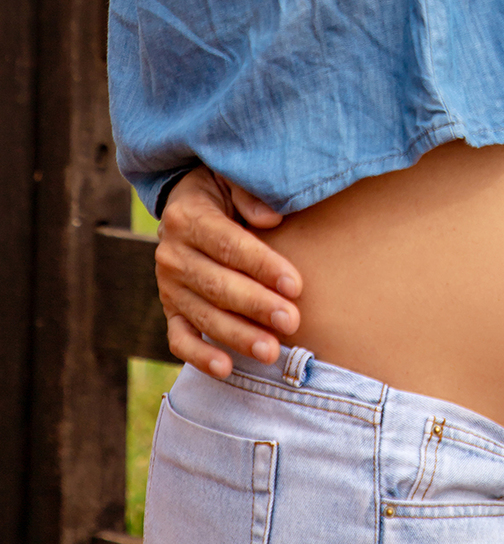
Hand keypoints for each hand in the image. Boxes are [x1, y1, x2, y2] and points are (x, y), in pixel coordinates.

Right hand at [155, 167, 301, 378]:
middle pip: (218, 286)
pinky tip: (226, 368)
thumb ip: (249, 193)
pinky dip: (200, 356)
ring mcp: (168, 286)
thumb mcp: (231, 176)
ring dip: (238, 336)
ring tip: (271, 352)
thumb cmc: (222, 187)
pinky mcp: (170, 310)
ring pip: (204, 316)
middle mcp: (172, 255)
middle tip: (291, 321)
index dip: (262, 266)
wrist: (186, 200)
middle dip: (256, 306)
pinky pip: (180, 338)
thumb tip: (271, 218)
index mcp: (188, 217)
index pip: (229, 246)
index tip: (295, 284)